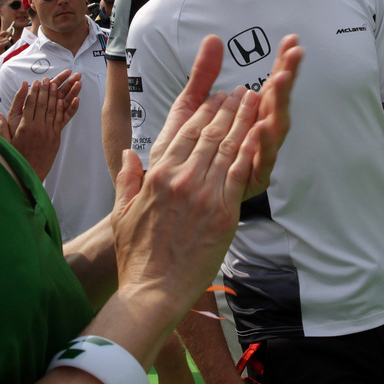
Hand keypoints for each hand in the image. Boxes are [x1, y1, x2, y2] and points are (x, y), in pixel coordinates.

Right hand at [0, 29, 11, 64]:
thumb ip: (5, 37)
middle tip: (6, 45)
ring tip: (5, 47)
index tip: (11, 35)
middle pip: (7, 36)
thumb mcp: (2, 42)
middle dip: (8, 41)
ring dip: (8, 44)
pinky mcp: (0, 44)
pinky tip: (5, 48)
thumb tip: (11, 32)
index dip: (9, 33)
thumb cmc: (1, 49)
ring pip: (8, 39)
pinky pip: (8, 42)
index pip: (5, 32)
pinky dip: (8, 45)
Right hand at [0, 69, 80, 179]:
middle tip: (47, 79)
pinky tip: (66, 100)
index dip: (34, 92)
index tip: (35, 83)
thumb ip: (2, 128)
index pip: (30, 105)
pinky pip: (61, 120)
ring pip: (53, 110)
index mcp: (24, 127)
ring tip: (57, 85)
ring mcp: (48, 133)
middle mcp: (38, 128)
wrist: (30, 174)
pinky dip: (64, 109)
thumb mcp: (5, 143)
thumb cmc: (16, 158)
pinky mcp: (56, 138)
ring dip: (56, 96)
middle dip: (45, 90)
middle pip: (43, 104)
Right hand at [115, 35, 301, 312]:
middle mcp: (181, 179)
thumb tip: (129, 155)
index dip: (203, 112)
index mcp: (157, 176)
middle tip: (241, 92)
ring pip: (227, 148)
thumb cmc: (137, 257)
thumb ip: (127, 179)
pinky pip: (240, 174)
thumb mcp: (122, 214)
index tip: (215, 98)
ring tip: (254, 101)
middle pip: (210, 135)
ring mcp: (204, 195)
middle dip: (227, 110)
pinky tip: (261, 131)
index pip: (185, 134)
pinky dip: (251, 149)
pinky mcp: (224, 213)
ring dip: (243, 121)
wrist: (154, 291)